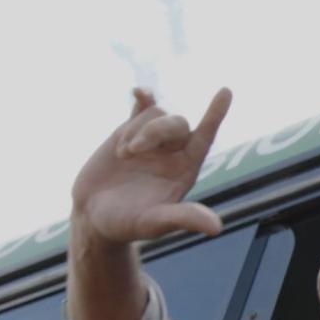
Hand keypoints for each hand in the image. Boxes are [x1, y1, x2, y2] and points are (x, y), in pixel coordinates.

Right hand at [71, 87, 231, 244]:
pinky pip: (141, 107)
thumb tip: (216, 228)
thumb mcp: (156, 224)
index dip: (215, 114)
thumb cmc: (129, 225)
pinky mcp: (128, 132)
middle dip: (153, 132)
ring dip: (135, 131)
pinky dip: (142, 97)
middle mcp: (174, 151)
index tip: (226, 91)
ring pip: (154, 114)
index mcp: (186, 168)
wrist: (94, 216)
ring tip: (123, 157)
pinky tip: (140, 92)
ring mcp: (152, 139)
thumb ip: (183, 219)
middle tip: (130, 154)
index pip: (206, 136)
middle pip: (177, 123)